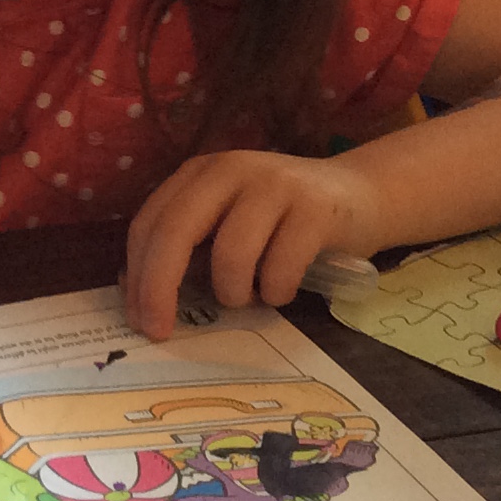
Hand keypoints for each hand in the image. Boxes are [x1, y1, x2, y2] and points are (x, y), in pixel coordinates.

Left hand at [123, 150, 378, 339]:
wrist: (361, 196)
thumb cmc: (283, 222)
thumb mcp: (229, 223)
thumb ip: (191, 248)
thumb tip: (142, 300)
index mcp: (201, 174)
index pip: (150, 223)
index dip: (138, 275)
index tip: (138, 319)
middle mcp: (232, 170)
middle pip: (176, 231)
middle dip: (160, 288)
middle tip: (160, 331)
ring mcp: (275, 185)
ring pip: (230, 255)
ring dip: (234, 293)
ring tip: (251, 297)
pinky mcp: (315, 208)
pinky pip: (280, 268)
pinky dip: (275, 292)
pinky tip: (282, 290)